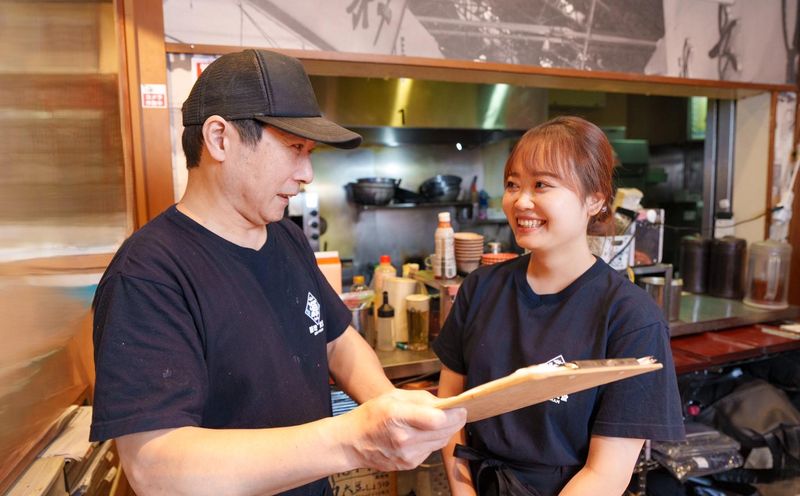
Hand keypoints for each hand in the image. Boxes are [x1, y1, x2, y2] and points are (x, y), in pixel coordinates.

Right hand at [344, 389, 466, 470]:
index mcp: (397, 416)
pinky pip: (431, 450)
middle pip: (444, 431)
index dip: (454, 413)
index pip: (437, 419)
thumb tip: (447, 402)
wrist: (352, 442)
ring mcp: (407, 455)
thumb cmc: (371, 416)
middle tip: (459, 411)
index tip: (461, 407)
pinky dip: (433, 440)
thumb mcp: (394, 396)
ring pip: (441, 441)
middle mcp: (403, 439)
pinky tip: (425, 432)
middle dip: (455, 420)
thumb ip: (422, 398)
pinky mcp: (410, 464)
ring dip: (446, 430)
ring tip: (442, 420)